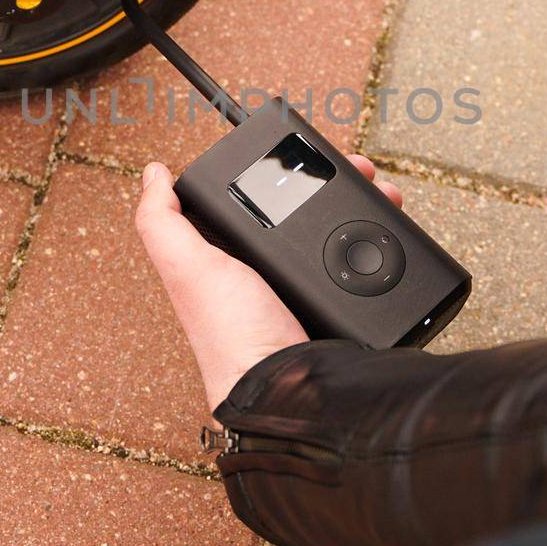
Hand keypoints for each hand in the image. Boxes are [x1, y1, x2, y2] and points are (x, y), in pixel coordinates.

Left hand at [135, 155, 404, 412]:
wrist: (290, 390)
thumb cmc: (232, 337)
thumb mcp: (188, 269)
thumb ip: (162, 223)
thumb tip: (152, 173)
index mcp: (231, 261)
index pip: (258, 200)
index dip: (280, 173)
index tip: (304, 155)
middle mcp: (272, 275)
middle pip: (310, 212)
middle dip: (338, 186)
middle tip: (361, 170)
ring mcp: (313, 291)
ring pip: (347, 234)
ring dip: (370, 208)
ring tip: (384, 193)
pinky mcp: (348, 307)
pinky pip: (371, 267)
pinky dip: (387, 247)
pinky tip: (394, 230)